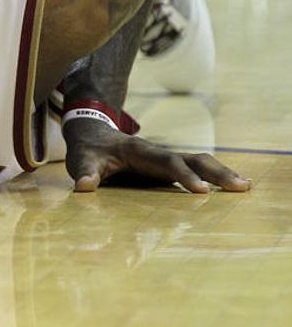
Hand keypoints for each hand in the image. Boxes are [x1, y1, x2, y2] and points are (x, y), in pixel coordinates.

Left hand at [65, 119, 251, 192]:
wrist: (91, 135)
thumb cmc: (88, 151)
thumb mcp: (81, 162)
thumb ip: (84, 173)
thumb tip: (84, 187)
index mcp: (140, 151)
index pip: (167, 162)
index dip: (184, 175)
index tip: (201, 191)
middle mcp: (157, 153)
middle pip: (193, 158)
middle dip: (216, 172)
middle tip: (241, 187)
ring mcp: (165, 160)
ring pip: (199, 161)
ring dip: (221, 173)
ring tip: (245, 187)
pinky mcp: (167, 169)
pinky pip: (195, 171)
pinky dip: (213, 177)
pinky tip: (229, 189)